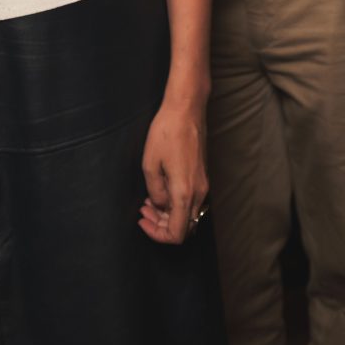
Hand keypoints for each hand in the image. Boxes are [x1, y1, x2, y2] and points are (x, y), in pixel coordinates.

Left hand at [138, 98, 207, 243]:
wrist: (186, 109)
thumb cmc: (167, 132)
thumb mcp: (150, 164)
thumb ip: (155, 192)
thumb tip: (160, 205)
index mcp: (185, 192)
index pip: (177, 233)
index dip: (158, 235)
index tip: (142, 221)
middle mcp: (198, 192)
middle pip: (184, 227)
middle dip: (161, 225)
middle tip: (142, 212)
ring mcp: (202, 184)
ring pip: (187, 214)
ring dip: (167, 214)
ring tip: (147, 202)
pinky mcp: (202, 176)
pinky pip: (190, 201)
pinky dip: (174, 203)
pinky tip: (159, 191)